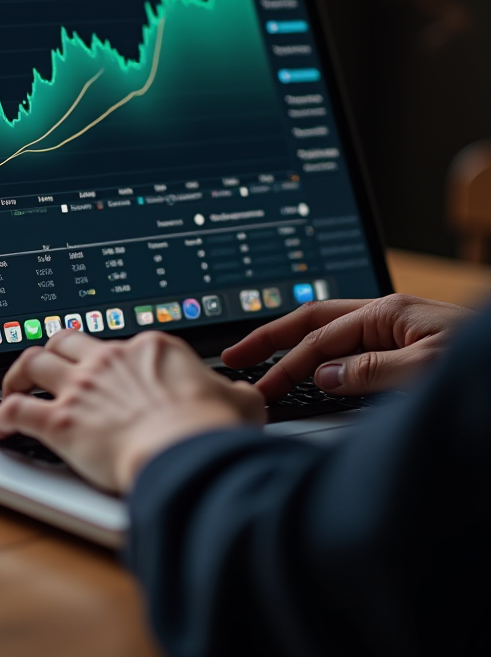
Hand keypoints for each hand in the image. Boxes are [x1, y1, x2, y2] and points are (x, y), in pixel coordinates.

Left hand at [0, 330, 264, 493]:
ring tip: (13, 386)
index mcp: (148, 350)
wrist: (189, 452)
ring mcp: (81, 388)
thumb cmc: (212, 429)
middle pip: (65, 341)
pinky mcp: (61, 423)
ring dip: (18, 373)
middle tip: (47, 366)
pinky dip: (3, 416)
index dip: (107, 359)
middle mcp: (108, 360)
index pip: (117, 344)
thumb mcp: (240, 402)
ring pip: (34, 362)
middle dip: (52, 350)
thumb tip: (240, 396)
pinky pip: (18, 411)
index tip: (104, 373)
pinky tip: (0, 428)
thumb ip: (232, 393)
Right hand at [221, 293, 474, 402]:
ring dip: (293, 342)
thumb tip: (324, 375)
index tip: (258, 386)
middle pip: (314, 319)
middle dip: (271, 337)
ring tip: (260, 356)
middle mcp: (389, 315)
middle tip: (234, 354)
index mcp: (389, 314)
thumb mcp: (427, 372)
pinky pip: (352, 344)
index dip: (285, 364)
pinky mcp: (408, 345)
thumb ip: (372, 371)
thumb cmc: (483, 364)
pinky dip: (322, 352)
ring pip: (332, 328)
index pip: (321, 339)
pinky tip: (313, 363)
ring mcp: (398, 328)